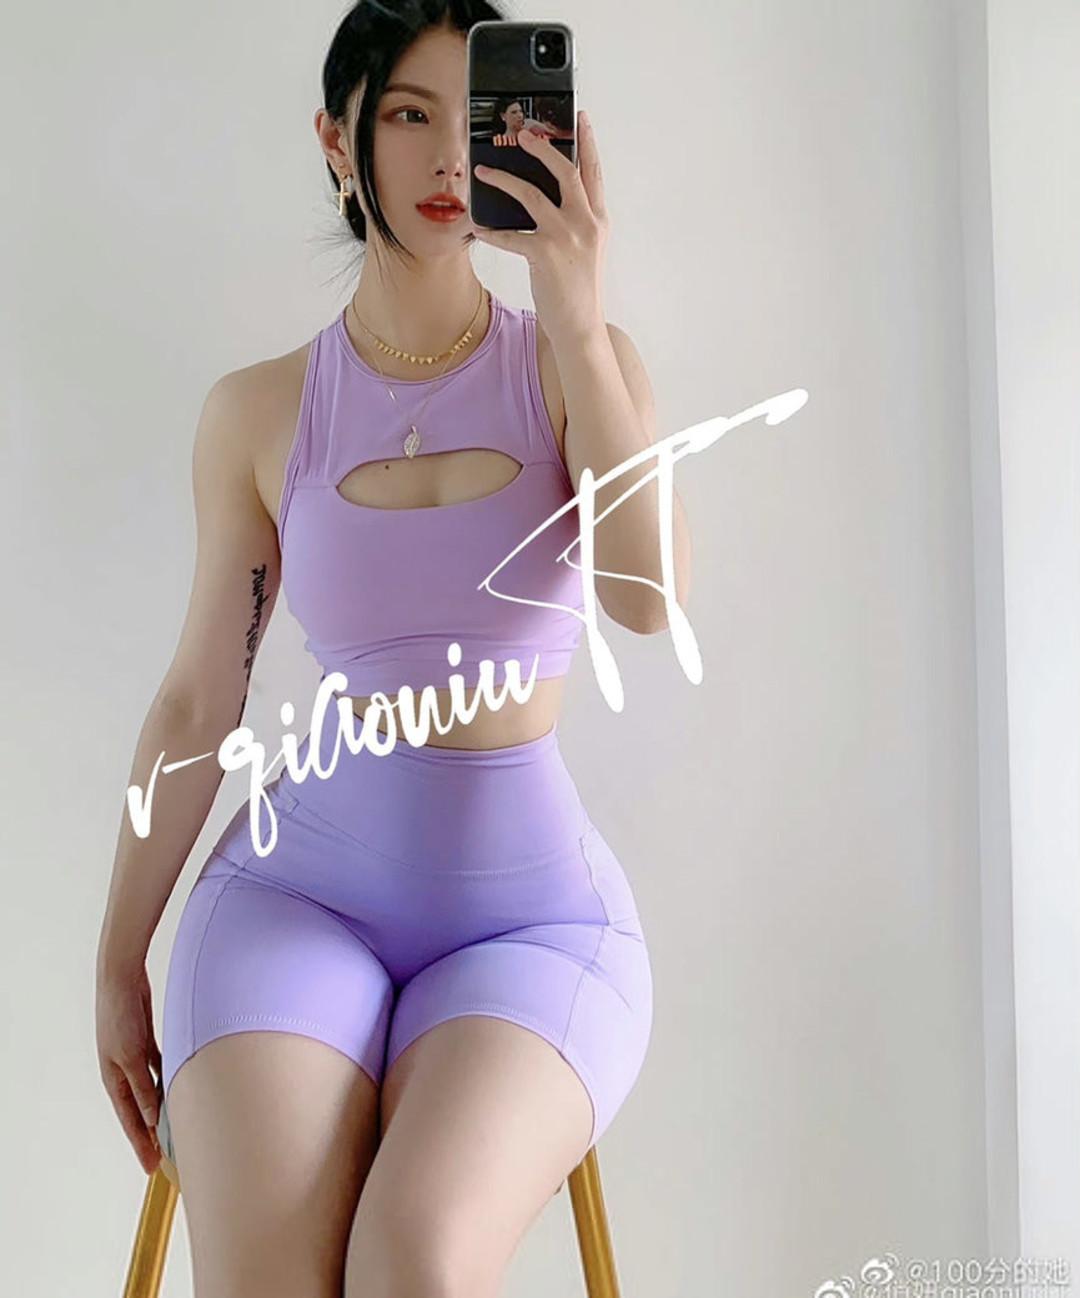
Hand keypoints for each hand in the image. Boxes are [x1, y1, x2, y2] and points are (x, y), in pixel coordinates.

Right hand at [96, 960, 162, 1174]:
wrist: (122, 980)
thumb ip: (142, 1088)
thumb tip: (152, 1118)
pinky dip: (168, 1081)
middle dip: (153, 1133)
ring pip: (151, 1090)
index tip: (152, 1167)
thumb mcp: (131, 1057)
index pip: (130, 1120)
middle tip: (168, 1155)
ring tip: (177, 1128)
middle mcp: (123, 1071)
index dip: (141, 1144)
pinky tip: (182, 1089)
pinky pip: (158, 1069)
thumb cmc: (121, 1017)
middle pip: (140, 1110)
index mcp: (113, 1079)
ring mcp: (135, 1057)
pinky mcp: (146, 1042)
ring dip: (163, 1107)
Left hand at [471, 109, 608, 347]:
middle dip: (541, 148)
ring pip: (531, 194)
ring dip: (503, 179)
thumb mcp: (586, 249)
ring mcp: (565, 237)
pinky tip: (479, 227)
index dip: (587, 142)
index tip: (578, 118)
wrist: (580, 325)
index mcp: (598, 219)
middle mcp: (585, 223)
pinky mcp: (544, 254)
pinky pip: (510, 235)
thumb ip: (576, 221)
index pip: (593, 172)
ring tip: (484, 170)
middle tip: (522, 135)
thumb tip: (546, 197)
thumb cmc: (580, 289)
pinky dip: (491, 231)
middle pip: (563, 171)